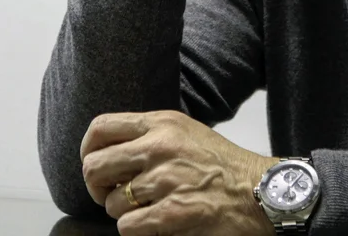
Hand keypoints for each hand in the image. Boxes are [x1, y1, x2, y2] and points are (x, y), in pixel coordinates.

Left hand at [80, 110, 278, 235]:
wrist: (259, 191)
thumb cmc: (224, 165)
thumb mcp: (188, 133)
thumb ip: (152, 135)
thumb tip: (111, 152)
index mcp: (163, 124)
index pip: (101, 128)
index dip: (88, 150)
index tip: (95, 165)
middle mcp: (161, 147)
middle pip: (94, 166)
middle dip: (97, 188)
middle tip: (112, 195)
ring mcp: (166, 180)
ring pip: (112, 203)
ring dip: (125, 213)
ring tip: (148, 210)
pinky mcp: (171, 213)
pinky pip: (127, 227)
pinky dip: (137, 230)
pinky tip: (157, 223)